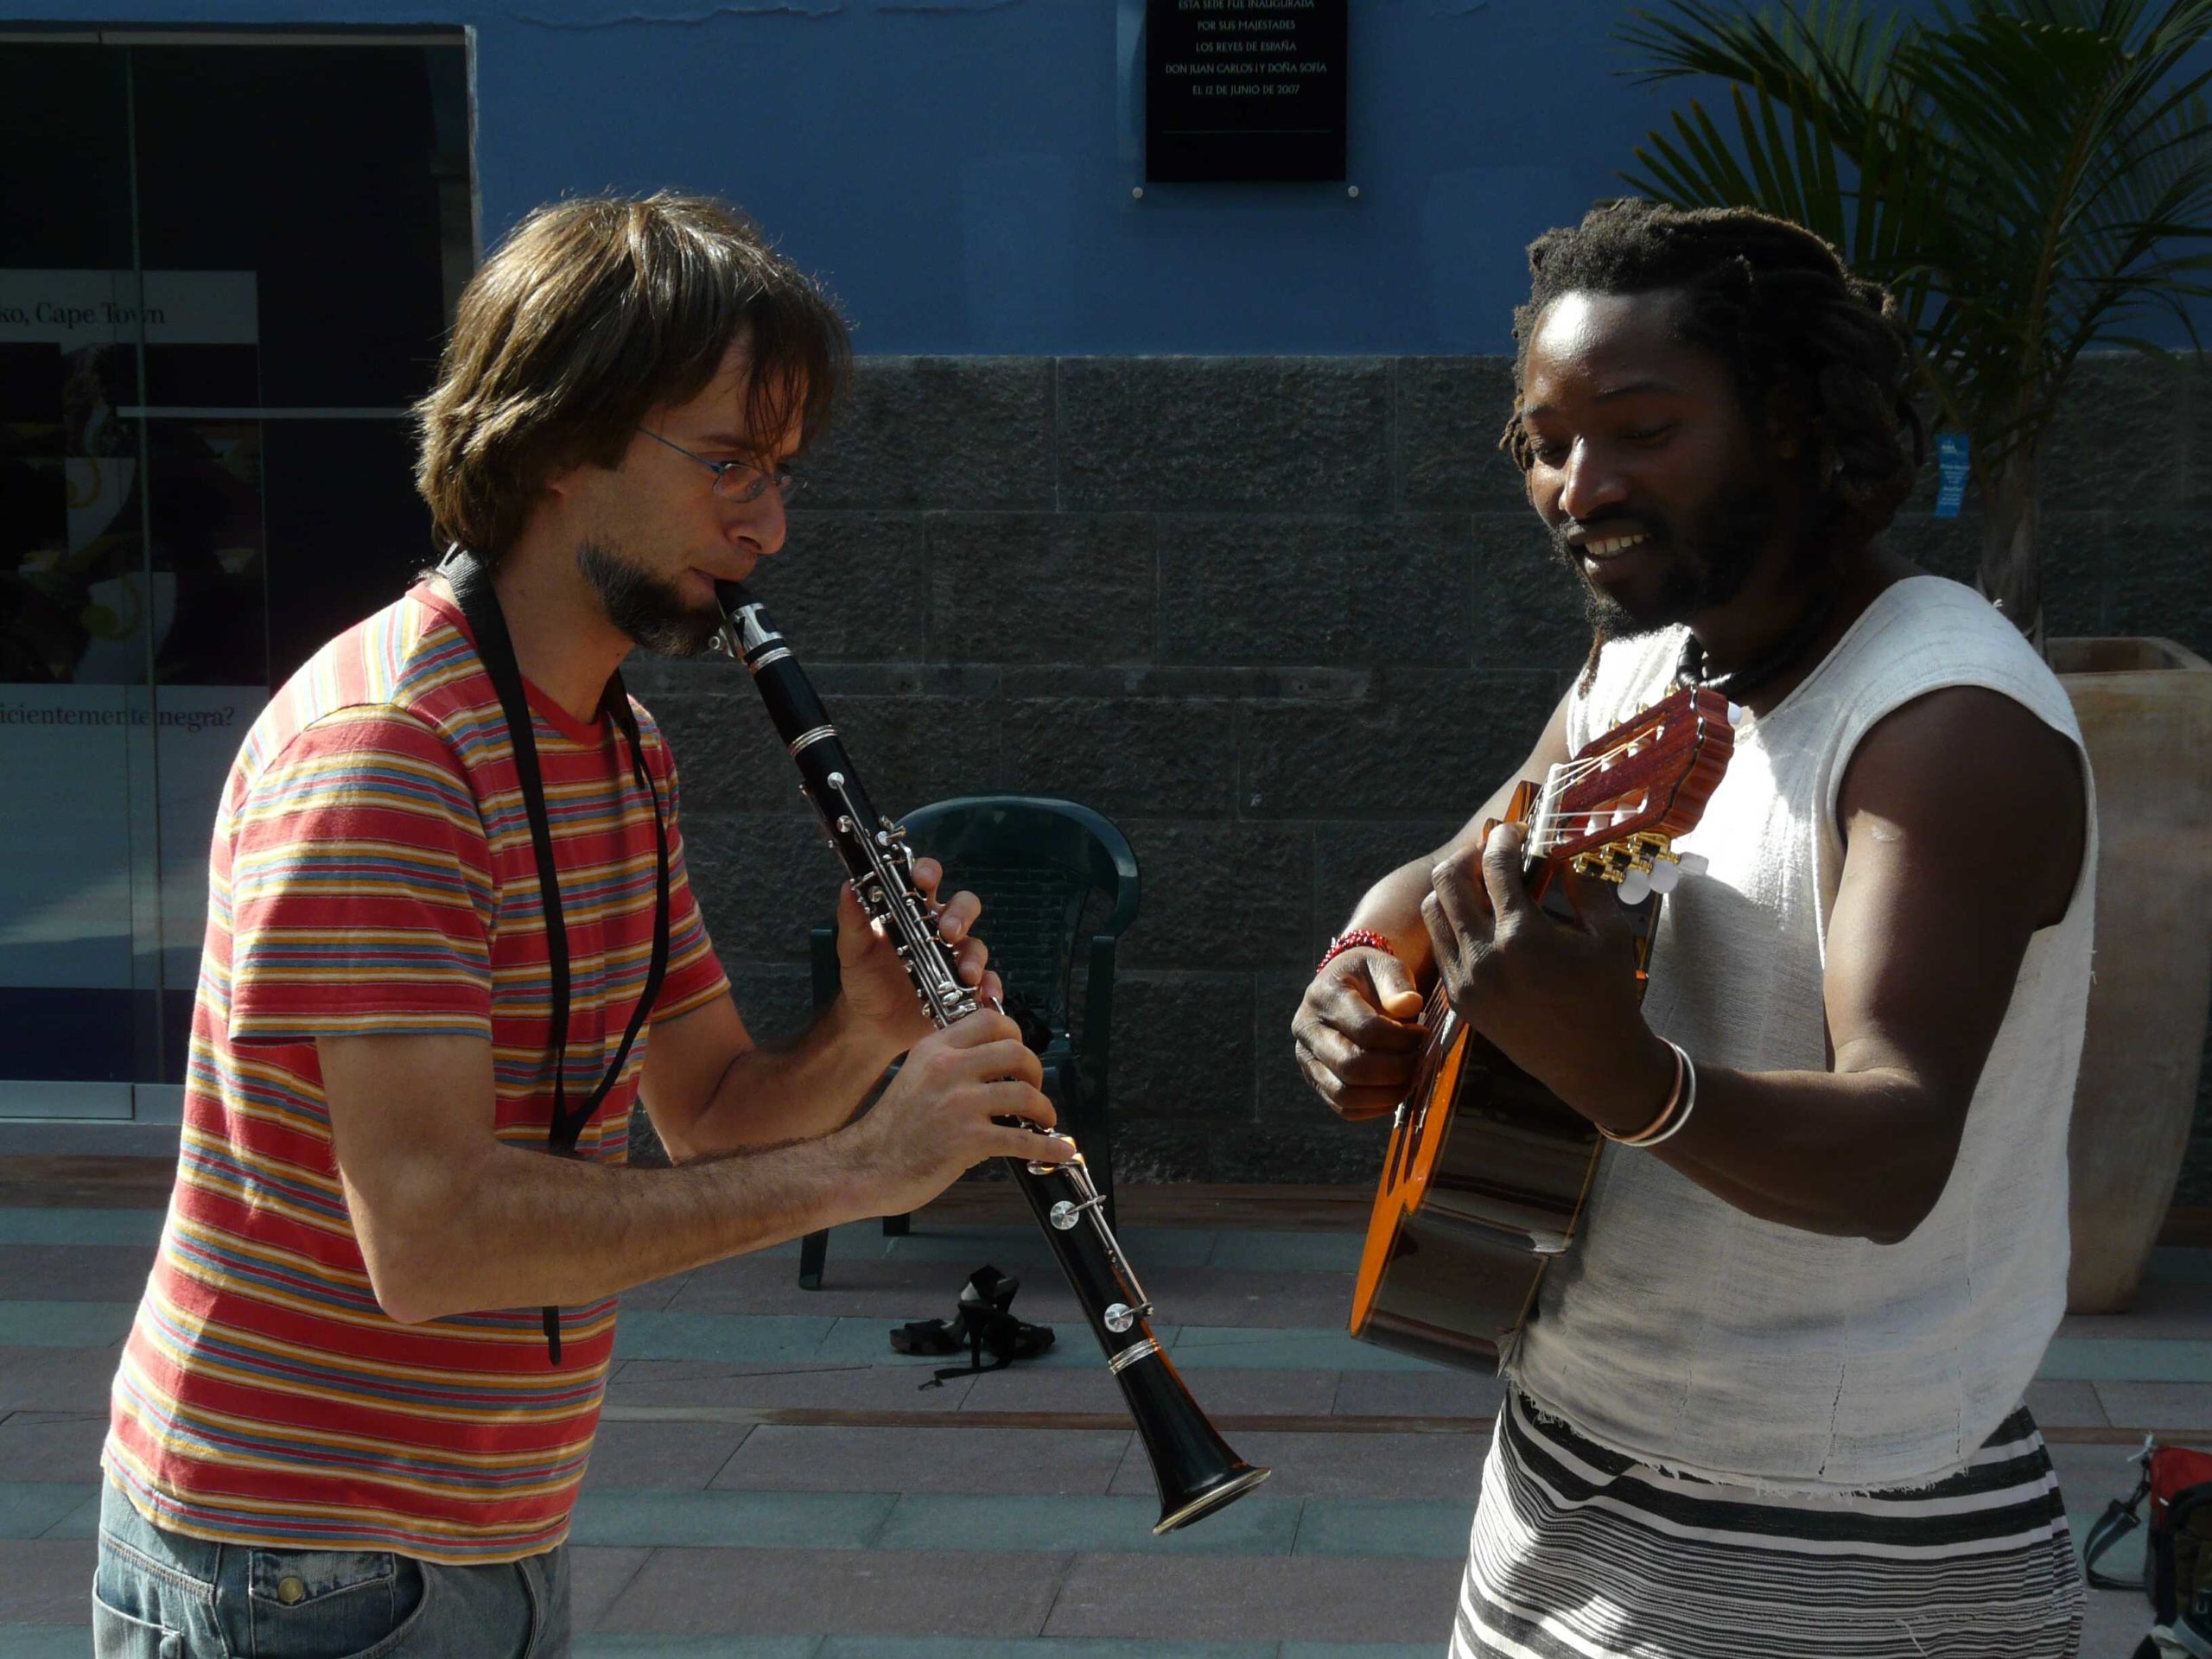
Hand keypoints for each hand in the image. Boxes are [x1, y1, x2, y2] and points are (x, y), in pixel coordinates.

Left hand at [835, 857, 1000, 1053]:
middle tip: (948, 932)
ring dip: (975, 956)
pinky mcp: (964, 988)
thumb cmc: (864, 979)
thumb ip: (852, 920)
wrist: (870, 1025)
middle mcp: (938, 931)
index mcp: (912, 913)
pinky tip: (983, 995)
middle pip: (963, 907)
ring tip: (965, 974)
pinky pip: (986, 983)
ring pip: (977, 945)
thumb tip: (849, 886)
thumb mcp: (853, 950)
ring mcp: (954, 959)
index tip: (922, 879)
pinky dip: (989, 987)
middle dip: (961, 914)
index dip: (928, 872)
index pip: (927, 880)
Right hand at [848, 1010, 1067, 1216]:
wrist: (867, 1166)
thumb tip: (995, 1066)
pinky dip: (1048, 1146)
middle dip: (1035, 1071)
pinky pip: (1023, 1139)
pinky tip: (1060, 1150)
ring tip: (1043, 1120)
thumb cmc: (892, 1129)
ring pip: (1025, 1092)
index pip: (990, 1020)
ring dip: (1044, 1109)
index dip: (1015, 1035)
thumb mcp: (916, 1075)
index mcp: (936, 1049)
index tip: (1019, 1055)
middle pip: (1016, 1051)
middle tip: (1033, 1088)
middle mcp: (949, 1069)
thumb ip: (951, 1063)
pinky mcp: (969, 1139)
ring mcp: (960, 1104)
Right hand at [1292, 945, 1428, 1121]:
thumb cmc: (1369, 976)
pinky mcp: (1315, 1079)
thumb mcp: (1384, 965)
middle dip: (1396, 1070)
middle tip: (1419, 1062)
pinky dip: (1374, 1108)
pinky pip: (1343, 1108)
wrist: (1346, 986)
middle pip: (1351, 1066)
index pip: (1365, 1030)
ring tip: (1411, 1079)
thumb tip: (1410, 1005)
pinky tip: (1396, 1091)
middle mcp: (1307, 1030)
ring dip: (1386, 1094)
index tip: (1423, 1034)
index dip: (1402, 1039)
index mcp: (1323, 996)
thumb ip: (1397, 982)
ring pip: (1344, 1094)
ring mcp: (1307, 1058)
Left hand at [1422, 821, 1673, 1131]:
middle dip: (1469, 856)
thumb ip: (1586, 886)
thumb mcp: (1611, 935)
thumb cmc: (1609, 996)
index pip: (1494, 864)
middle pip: (1447, 879)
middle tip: (1492, 854)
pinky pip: (1439, 946)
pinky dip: (1452, 924)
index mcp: (1523, 936)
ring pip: (1433, 910)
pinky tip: (1478, 921)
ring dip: (1453, 888)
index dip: (1502, 837)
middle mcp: (1485, 956)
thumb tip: (1563, 851)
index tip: (1514, 830)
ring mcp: (1466, 979)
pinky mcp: (1459, 999)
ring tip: (1481, 885)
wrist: (1593, 1063)